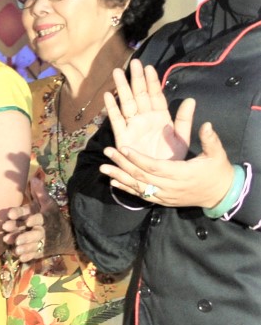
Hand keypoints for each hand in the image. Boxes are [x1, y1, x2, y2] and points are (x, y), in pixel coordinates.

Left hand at [2, 177, 51, 261]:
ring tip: (14, 248)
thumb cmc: (53, 217)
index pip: (37, 217)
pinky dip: (29, 257)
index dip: (28, 217)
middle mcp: (44, 230)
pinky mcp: (42, 251)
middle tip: (7, 236)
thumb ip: (40, 193)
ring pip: (33, 245)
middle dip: (22, 235)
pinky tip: (20, 258)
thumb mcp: (49, 204)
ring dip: (24, 247)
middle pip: (33, 233)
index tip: (16, 217)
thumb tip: (33, 178)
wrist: (67, 236)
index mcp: (45, 217)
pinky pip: (36, 254)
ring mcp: (43, 242)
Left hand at [101, 119, 236, 209]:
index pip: (154, 166)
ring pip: (138, 187)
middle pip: (141, 176)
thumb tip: (207, 124)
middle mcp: (170, 186)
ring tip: (103, 168)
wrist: (221, 194)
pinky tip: (113, 182)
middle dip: (122, 164)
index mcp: (181, 173)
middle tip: (107, 152)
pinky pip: (142, 195)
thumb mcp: (217, 154)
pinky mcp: (162, 201)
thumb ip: (210, 139)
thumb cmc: (218, 171)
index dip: (137, 158)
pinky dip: (127, 189)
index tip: (123, 148)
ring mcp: (165, 195)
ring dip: (119, 177)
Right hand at [102, 60, 191, 163]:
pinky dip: (112, 108)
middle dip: (135, 79)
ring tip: (117, 73)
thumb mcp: (182, 138)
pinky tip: (108, 95)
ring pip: (127, 103)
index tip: (148, 67)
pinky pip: (116, 120)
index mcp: (161, 117)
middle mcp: (145, 119)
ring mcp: (133, 126)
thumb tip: (191, 100)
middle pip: (139, 95)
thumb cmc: (173, 159)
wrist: (161, 178)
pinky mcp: (123, 137)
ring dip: (122, 88)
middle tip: (132, 63)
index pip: (156, 95)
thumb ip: (184, 119)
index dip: (152, 81)